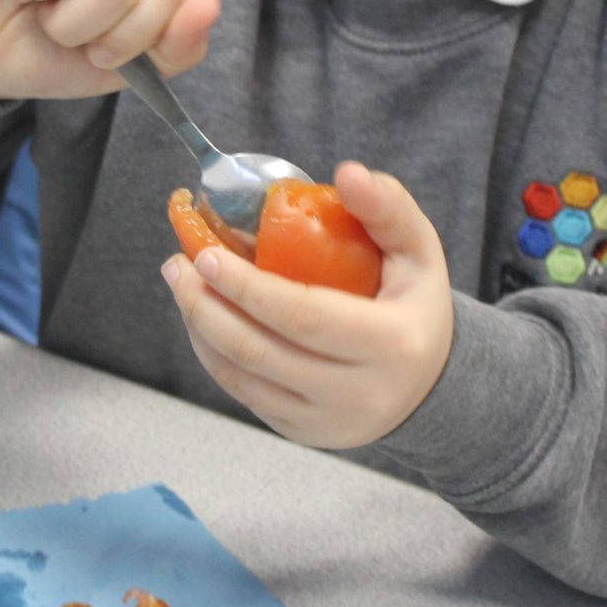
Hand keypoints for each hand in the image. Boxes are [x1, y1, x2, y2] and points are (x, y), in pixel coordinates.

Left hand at [162, 161, 452, 449]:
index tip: (205, 254)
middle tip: (177, 265)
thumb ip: (387, 206)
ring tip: (181, 284)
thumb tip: (346, 172)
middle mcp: (358, 394)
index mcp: (391, 344)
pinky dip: (214, 356)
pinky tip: (201, 318)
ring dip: (200, 330)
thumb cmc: (415, 303)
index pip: (303, 316)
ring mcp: (327, 422)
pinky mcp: (303, 434)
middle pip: (261, 352)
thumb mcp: (418, 251)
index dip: (247, 287)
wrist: (429, 385)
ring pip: (243, 379)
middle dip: (206, 307)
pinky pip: (245, 395)